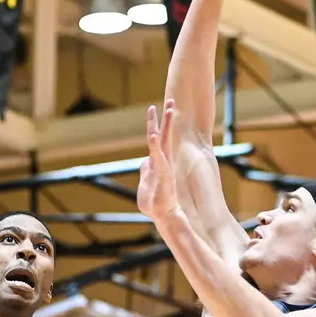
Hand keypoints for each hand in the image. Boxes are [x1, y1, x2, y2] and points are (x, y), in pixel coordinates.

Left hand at [138, 99, 181, 219]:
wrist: (164, 215)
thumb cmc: (154, 203)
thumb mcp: (144, 184)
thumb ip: (144, 172)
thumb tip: (144, 162)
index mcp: (158, 163)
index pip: (156, 139)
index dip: (154, 124)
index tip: (154, 108)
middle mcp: (163, 161)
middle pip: (163, 135)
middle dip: (166, 118)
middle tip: (171, 101)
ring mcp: (164, 166)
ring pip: (163, 142)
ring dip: (166, 125)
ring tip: (169, 109)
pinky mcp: (163, 174)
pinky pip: (158, 157)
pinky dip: (154, 146)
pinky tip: (152, 135)